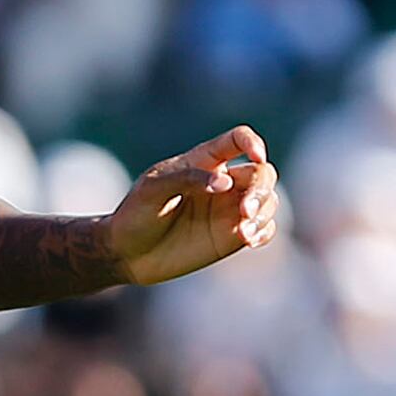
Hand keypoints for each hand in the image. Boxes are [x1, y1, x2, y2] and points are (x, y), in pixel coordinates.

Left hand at [108, 127, 279, 285]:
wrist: (127, 255)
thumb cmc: (136, 215)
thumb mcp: (153, 190)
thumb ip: (188, 179)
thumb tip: (227, 183)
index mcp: (203, 161)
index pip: (238, 140)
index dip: (252, 143)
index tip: (255, 156)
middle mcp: (222, 182)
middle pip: (262, 173)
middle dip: (261, 189)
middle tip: (245, 211)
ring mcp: (229, 210)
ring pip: (269, 200)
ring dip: (264, 212)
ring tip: (244, 232)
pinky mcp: (231, 237)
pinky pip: (264, 228)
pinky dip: (264, 232)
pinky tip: (248, 240)